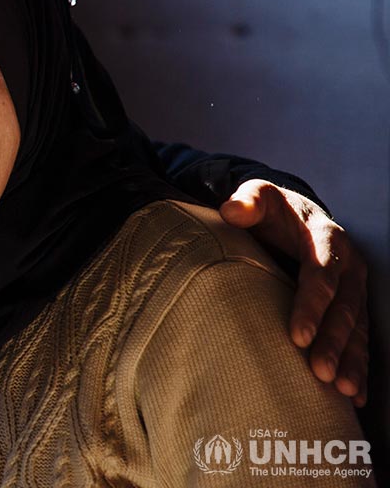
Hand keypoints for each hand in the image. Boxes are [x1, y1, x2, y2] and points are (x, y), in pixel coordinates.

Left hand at [219, 180, 367, 405]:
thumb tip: (231, 210)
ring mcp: (353, 289)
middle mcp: (348, 266)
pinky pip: (359, 339)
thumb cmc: (271, 209)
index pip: (320, 275)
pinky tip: (354, 396)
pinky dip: (358, 366)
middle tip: (319, 373)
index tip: (297, 336)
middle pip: (343, 309)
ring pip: (356, 329)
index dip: (312, 306)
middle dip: (333, 342)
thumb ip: (247, 200)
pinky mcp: (351, 307)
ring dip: (351, 361)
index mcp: (326, 238)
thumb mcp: (259, 196)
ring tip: (342, 391)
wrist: (294, 215)